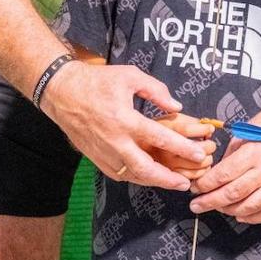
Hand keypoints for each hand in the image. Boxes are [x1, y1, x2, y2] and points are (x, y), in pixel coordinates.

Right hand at [40, 61, 207, 189]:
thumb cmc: (97, 81)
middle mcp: (114, 140)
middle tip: (185, 183)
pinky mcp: (95, 157)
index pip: (159, 138)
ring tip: (171, 183)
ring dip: (152, 182)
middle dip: (167, 178)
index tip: (198, 154)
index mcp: (125, 119)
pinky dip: (135, 178)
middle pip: (145, 168)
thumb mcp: (130, 76)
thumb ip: (156, 90)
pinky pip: (118, 174)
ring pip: (131, 175)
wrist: (62, 92)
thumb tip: (176, 106)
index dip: (182, 148)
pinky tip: (148, 177)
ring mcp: (103, 152)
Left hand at [188, 98, 260, 222]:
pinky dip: (251, 217)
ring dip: (228, 211)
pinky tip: (239, 214)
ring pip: (248, 207)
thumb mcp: (246, 132)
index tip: (194, 188)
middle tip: (196, 205)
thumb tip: (215, 175)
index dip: (205, 185)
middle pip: (233, 194)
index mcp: (254, 152)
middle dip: (209, 202)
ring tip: (217, 208)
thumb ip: (231, 155)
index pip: (223, 175)